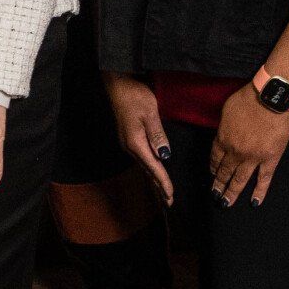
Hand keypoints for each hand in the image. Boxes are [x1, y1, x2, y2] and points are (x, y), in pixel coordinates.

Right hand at [104, 73, 174, 202]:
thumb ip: (157, 135)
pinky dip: (149, 169)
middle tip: (168, 203)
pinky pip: (141, 158)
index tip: (171, 196)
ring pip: (144, 166)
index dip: (163, 182)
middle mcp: (130, 146)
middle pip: (147, 171)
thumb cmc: (134, 96)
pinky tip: (152, 171)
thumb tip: (164, 156)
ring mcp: (128, 142)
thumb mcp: (149, 113)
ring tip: (162, 193)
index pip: (153, 167)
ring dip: (154, 180)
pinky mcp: (129, 138)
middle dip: (158, 187)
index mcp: (136, 142)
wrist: (117, 85)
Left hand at [210, 85, 288, 205]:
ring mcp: (253, 158)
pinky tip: (254, 202)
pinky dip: (259, 192)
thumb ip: (224, 127)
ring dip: (231, 192)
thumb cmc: (248, 99)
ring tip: (226, 203)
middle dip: (219, 185)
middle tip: (215, 196)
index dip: (213, 167)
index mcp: (223, 139)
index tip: (212, 174)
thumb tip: (224, 135)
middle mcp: (235, 152)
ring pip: (240, 180)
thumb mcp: (226, 111)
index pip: (215, 158)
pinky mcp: (270, 159)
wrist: (270, 99)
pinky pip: (264, 179)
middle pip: (224, 172)